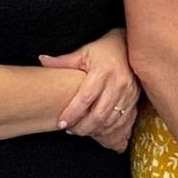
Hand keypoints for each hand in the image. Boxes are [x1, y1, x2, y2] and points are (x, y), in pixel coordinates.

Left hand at [40, 27, 139, 151]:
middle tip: (70, 130)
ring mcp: (129, 93)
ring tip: (81, 130)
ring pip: (111, 121)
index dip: (73, 113)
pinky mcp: (135, 100)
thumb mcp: (83, 52)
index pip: (86, 98)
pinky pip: (123, 121)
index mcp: (103, 71)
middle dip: (83, 127)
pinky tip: (98, 130)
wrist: (130, 47)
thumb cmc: (104, 50)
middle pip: (99, 114)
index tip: (61, 123)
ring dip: (95, 130)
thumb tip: (42, 59)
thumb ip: (63, 61)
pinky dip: (109, 129)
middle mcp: (118, 84)